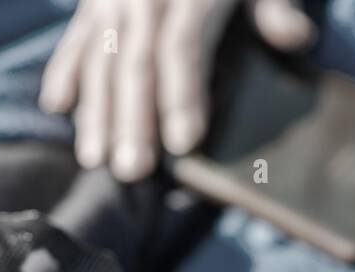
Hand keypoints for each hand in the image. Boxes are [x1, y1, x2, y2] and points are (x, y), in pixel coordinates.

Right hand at [39, 0, 314, 181]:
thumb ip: (272, 5)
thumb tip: (295, 39)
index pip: (183, 48)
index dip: (183, 96)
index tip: (185, 142)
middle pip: (136, 64)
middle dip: (132, 120)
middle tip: (131, 171)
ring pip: (100, 59)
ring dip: (95, 112)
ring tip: (94, 159)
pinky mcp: (91, 3)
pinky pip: (74, 39)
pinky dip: (64, 71)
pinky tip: (59, 108)